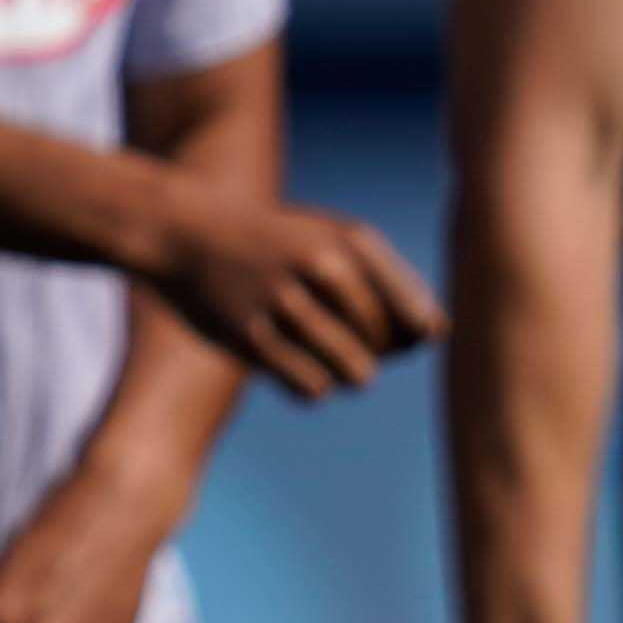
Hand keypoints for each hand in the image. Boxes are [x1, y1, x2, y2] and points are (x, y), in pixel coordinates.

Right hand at [140, 182, 439, 399]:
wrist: (187, 232)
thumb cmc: (276, 242)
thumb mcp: (332, 238)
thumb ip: (388, 279)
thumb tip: (435, 335)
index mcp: (353, 241)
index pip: (420, 317)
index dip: (414, 337)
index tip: (393, 333)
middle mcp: (324, 267)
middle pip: (389, 348)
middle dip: (375, 352)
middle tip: (341, 335)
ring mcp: (286, 303)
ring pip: (357, 375)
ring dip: (345, 372)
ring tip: (323, 351)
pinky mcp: (252, 337)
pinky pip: (313, 389)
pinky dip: (311, 385)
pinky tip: (294, 362)